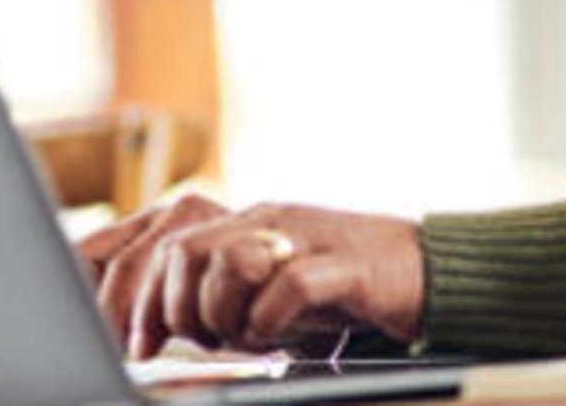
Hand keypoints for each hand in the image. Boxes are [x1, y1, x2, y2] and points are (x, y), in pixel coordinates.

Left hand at [80, 195, 424, 357]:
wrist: (426, 271)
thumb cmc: (342, 287)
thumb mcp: (269, 287)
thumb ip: (220, 293)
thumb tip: (155, 327)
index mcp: (247, 223)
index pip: (166, 243)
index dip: (138, 297)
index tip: (139, 344)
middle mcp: (270, 221)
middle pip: (184, 252)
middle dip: (175, 310)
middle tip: (198, 344)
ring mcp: (308, 238)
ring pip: (229, 264)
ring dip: (224, 315)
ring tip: (245, 338)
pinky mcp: (345, 265)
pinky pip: (289, 287)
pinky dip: (271, 321)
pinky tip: (280, 337)